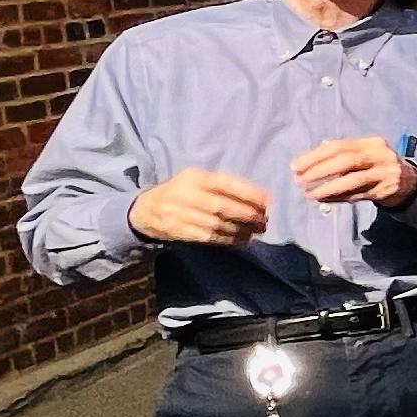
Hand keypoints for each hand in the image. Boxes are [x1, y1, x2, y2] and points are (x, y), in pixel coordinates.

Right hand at [131, 167, 270, 244]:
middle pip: (221, 206)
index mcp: (194, 177)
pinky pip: (210, 237)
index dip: (248, 192)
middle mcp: (187, 195)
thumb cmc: (182, 191)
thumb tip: (259, 197)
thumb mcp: (198, 179)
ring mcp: (181, 215)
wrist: (147, 210)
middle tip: (265, 220)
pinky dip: (230, 239)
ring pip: (217, 224)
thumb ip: (223, 185)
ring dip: (242, 229)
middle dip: (247, 214)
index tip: (268, 200)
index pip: (224, 183)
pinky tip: (244, 238)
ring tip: (258, 230)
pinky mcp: (181, 231)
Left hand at [292, 136, 416, 207]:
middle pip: (346, 161)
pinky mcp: (385, 190)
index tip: (295, 166)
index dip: (315, 156)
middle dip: (319, 170)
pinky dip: (339, 198)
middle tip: (299, 180)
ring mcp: (385, 173)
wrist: (410, 180)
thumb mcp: (364, 152)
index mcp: (371, 142)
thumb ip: (343, 151)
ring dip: (328, 188)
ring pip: (353, 180)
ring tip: (309, 194)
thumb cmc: (378, 164)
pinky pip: (358, 195)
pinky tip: (324, 200)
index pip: (339, 146)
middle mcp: (380, 155)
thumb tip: (316, 151)